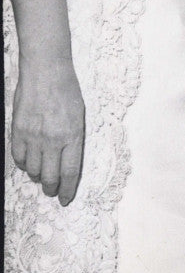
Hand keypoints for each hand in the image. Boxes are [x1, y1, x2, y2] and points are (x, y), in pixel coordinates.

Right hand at [10, 56, 84, 205]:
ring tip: (43, 174)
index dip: (67, 190)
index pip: (70, 172)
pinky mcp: (17, 132)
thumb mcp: (79, 115)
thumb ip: (73, 138)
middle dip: (52, 189)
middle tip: (53, 191)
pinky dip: (24, 164)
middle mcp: (52, 140)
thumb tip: (66, 159)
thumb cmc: (67, 91)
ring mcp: (33, 137)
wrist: (45, 72)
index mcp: (73, 135)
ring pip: (33, 170)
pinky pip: (18, 158)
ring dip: (38, 176)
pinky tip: (29, 162)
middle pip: (50, 177)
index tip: (66, 199)